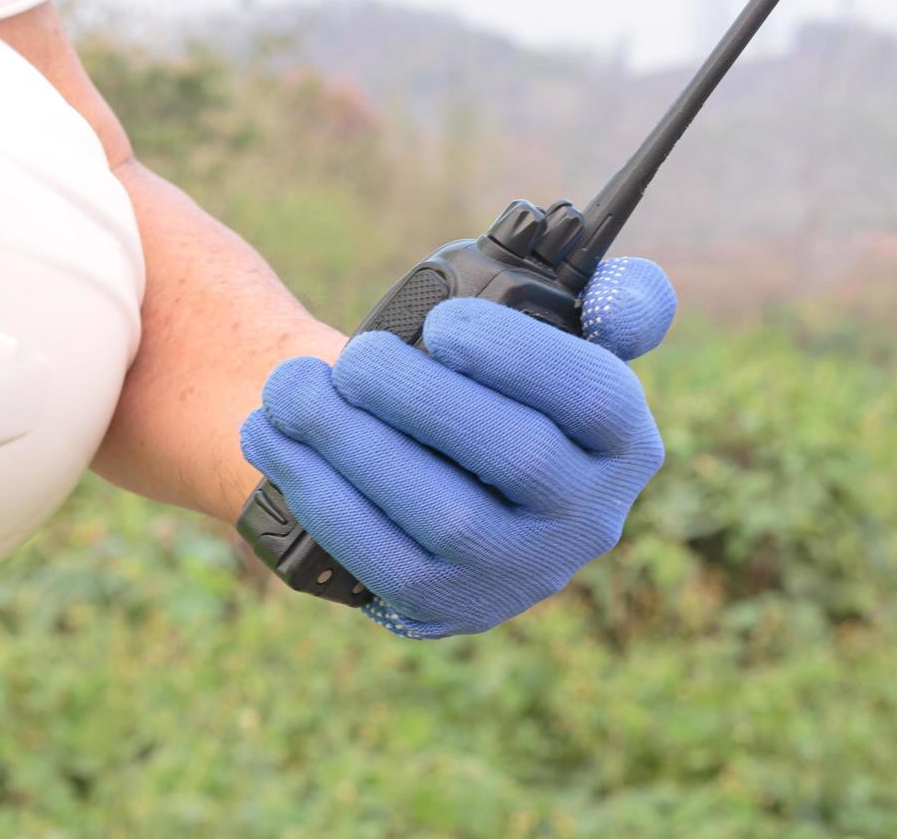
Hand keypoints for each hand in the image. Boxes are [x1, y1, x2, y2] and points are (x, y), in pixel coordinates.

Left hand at [240, 257, 675, 637]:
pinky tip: (273, 438)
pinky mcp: (445, 604)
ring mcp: (518, 573)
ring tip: (290, 387)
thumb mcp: (552, 338)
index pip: (594, 397)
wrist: (435, 472)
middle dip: (420, 397)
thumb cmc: (487, 384)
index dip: (518, 357)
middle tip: (352, 356)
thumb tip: (623, 293)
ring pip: (443, 514)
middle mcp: (588, 517)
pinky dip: (319, 492)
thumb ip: (604, 304)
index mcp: (623, 440)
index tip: (442, 322)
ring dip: (352, 443)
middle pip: (514, 455)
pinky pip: (380, 556)